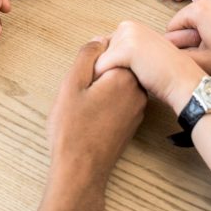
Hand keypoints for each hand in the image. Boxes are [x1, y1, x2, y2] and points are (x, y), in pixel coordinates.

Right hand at [38, 41, 146, 210]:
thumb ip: (87, 55)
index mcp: (124, 77)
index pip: (113, 49)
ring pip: (118, 83)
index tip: (80, 78)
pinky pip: (120, 99)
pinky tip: (91, 115)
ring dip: (101, 87)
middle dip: (97, 72)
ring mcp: (137, 108)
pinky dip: (106, 100)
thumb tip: (100, 39)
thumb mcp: (72, 84)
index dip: (92, 59)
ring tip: (83, 104)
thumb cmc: (72, 128)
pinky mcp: (132, 122)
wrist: (81, 170)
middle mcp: (137, 90)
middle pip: (117, 65)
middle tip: (79, 92)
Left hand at [94, 22, 204, 114]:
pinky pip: (101, 68)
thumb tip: (97, 58)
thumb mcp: (140, 56)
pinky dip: (106, 81)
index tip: (122, 74)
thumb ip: (122, 52)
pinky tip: (122, 86)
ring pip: (99, 61)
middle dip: (106, 68)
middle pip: (99, 53)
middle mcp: (128, 26)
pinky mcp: (127, 49)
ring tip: (129, 81)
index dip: (110, 64)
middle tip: (128, 79)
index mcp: (131, 26)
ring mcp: (128, 36)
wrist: (183, 82)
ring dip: (107, 75)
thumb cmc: (164, 75)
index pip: (104, 47)